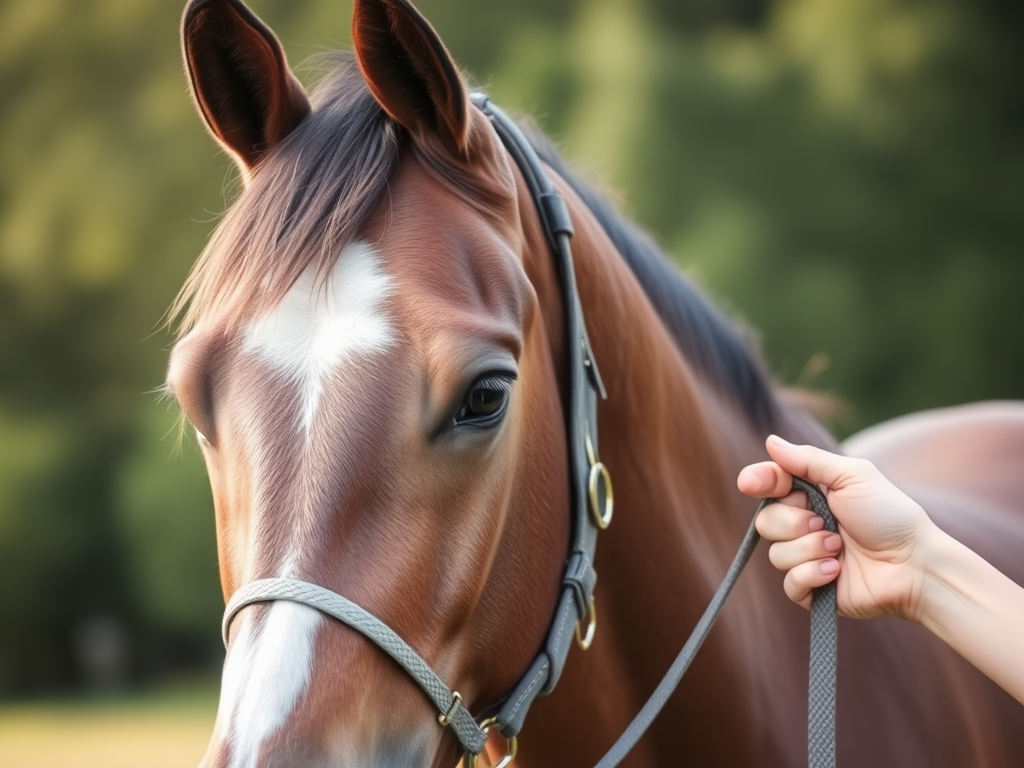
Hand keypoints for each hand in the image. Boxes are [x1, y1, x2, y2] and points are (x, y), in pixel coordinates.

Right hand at [737, 435, 938, 621]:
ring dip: (809, 549)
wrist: (916, 565)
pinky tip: (837, 571)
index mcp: (812, 496)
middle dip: (793, 523)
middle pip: (765, 521)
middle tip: (825, 523)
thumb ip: (808, 460)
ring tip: (839, 549)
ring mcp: (807, 558)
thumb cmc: (891, 516)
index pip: (770, 485)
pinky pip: (789, 583)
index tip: (750, 483)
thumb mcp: (853, 476)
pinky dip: (812, 574)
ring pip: (776, 554)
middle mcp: (804, 526)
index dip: (757, 482)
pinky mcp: (813, 590)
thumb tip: (770, 442)